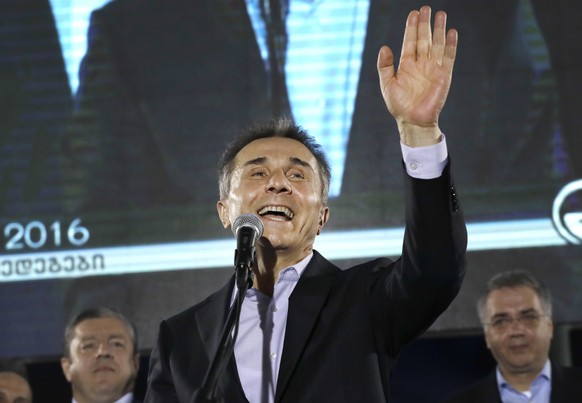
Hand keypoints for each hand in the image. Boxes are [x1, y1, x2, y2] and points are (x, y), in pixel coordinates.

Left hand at [378, 6, 457, 146]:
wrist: (412, 120)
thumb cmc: (399, 105)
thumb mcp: (387, 84)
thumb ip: (385, 66)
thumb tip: (384, 47)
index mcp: (406, 65)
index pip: (410, 41)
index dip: (411, 27)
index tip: (414, 13)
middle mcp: (421, 64)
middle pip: (424, 39)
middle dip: (425, 24)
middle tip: (426, 8)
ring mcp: (433, 68)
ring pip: (437, 44)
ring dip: (439, 30)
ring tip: (441, 14)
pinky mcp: (444, 75)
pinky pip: (448, 57)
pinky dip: (450, 45)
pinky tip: (451, 32)